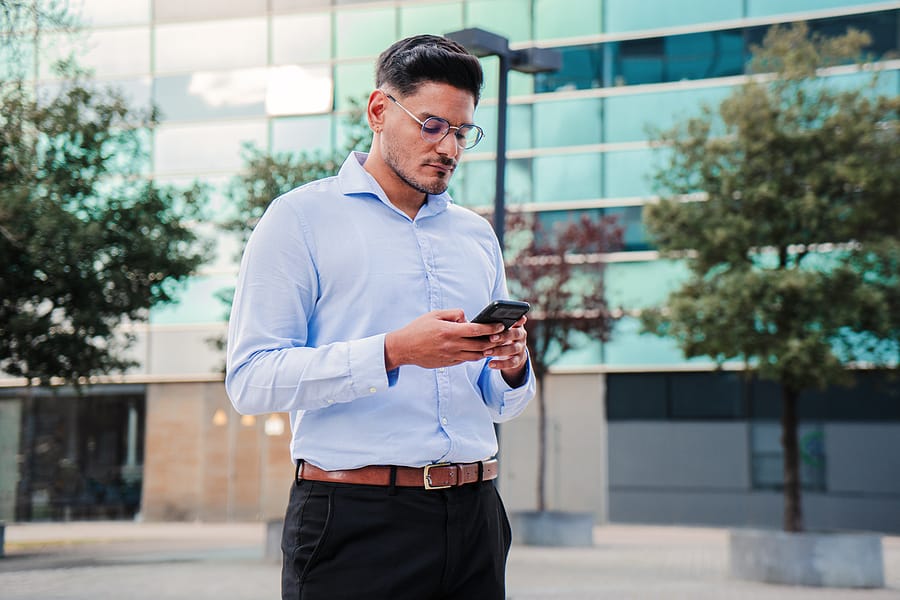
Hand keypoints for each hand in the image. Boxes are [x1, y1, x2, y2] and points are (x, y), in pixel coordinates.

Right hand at [384, 309, 506, 370]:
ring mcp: (450, 356)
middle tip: (503, 336)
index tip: (500, 325)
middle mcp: (452, 345)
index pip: (476, 330)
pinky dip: (474, 355)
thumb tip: (467, 318)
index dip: (491, 328)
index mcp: (449, 331)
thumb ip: (453, 314)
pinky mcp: (448, 363)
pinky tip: (479, 350)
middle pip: (480, 345)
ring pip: (475, 355)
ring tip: (494, 344)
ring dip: (487, 350)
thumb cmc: (418, 329)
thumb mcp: (435, 315)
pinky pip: (466, 360)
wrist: (404, 348)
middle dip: (494, 340)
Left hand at [481, 317, 528, 386]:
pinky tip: (490, 364)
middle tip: (491, 338)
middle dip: (503, 336)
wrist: (512, 353)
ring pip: (512, 349)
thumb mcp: (501, 329)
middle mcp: (521, 335)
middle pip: (515, 334)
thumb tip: (481, 316)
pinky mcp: (518, 360)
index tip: (501, 324)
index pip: (517, 321)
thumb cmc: (502, 336)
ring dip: (499, 351)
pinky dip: (501, 364)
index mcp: (516, 325)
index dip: (512, 322)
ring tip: (486, 352)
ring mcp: (521, 348)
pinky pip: (511, 363)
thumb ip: (495, 323)